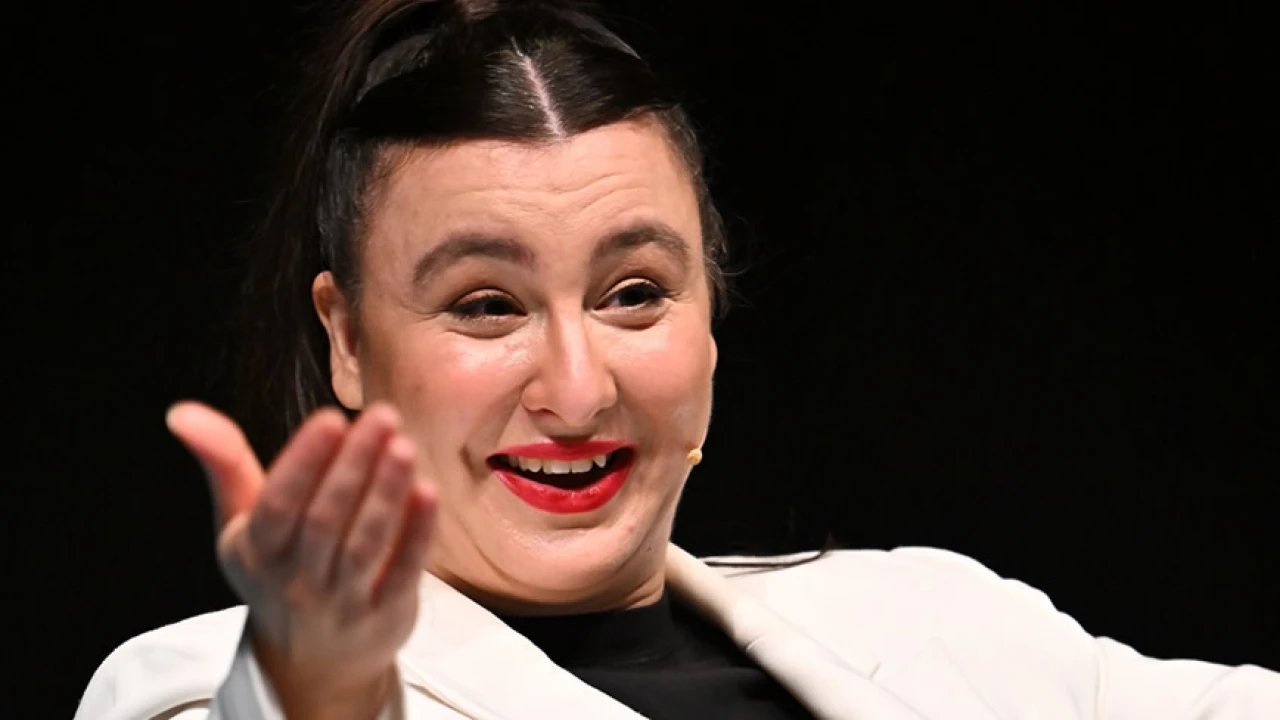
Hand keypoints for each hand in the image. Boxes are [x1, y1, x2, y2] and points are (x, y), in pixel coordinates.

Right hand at [166, 401, 435, 719]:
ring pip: (364, 544)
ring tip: (404, 446)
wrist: (312, 662)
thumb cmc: (278, 568)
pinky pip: (403, 571)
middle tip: (383, 416)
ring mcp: (342, 602)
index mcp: (257, 552)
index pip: (278, 505)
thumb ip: (223, 464)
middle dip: (354, 465)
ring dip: (387, 493)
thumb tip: (180, 411)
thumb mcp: (241, 522)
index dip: (304, 461)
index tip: (332, 417)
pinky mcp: (386, 614)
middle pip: (326, 520)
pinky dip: (417, 532)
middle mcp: (296, 581)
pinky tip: (428, 491)